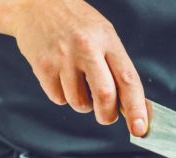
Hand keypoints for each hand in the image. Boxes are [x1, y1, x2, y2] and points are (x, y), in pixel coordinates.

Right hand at [9, 0, 147, 134]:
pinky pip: (58, 98)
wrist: (35, 5)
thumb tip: (136, 105)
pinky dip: (63, 96)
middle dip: (108, 115)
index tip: (140, 128)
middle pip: (105, 96)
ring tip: (80, 84)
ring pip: (79, 103)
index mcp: (108, 41)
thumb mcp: (105, 36)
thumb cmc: (76, 23)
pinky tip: (62, 78)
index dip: (137, 108)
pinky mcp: (42, 66)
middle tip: (107, 116)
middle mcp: (86, 48)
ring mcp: (63, 58)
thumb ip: (118, 68)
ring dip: (84, 104)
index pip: (128, 80)